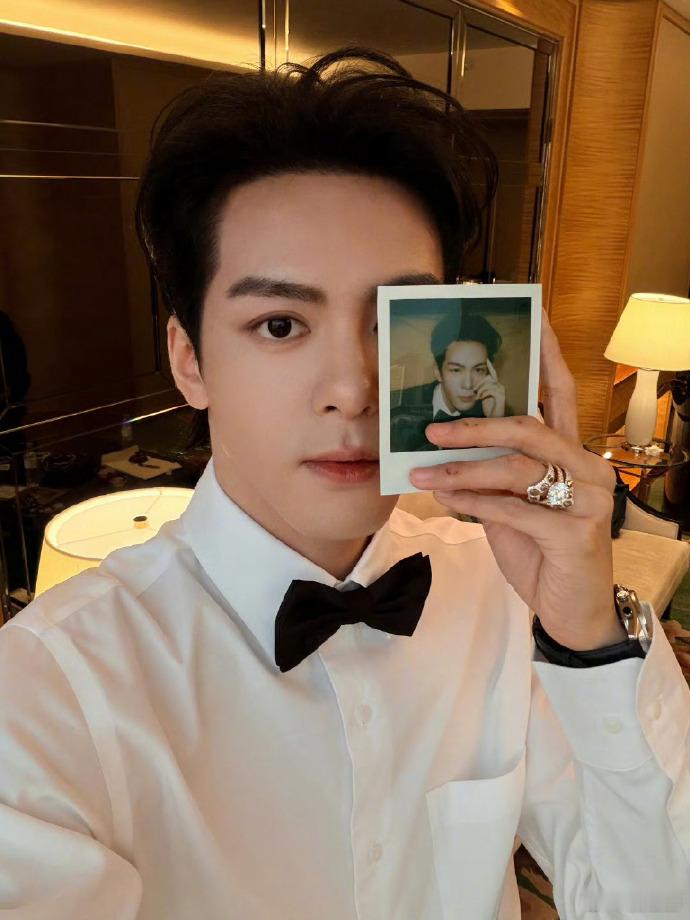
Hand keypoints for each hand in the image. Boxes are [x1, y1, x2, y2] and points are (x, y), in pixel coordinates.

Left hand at [409, 309, 624, 651]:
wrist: (572, 609)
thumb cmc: (540, 549)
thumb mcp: (511, 506)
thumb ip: (488, 477)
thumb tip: (438, 455)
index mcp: (574, 451)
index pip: (560, 392)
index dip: (546, 352)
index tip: (530, 312)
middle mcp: (587, 466)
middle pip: (528, 426)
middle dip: (474, 424)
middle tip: (430, 429)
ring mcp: (587, 498)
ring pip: (515, 468)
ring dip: (460, 470)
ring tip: (421, 472)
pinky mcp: (574, 532)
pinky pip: (512, 509)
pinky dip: (472, 502)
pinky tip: (443, 498)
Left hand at [475, 358, 504, 416]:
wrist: (493, 419)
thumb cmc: (487, 408)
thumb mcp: (482, 396)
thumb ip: (480, 389)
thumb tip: (473, 385)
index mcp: (495, 385)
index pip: (492, 373)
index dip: (490, 366)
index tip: (486, 359)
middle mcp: (500, 386)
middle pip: (489, 377)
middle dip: (480, 382)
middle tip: (474, 390)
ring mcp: (501, 391)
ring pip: (489, 383)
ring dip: (480, 389)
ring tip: (477, 396)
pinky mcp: (501, 396)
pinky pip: (491, 390)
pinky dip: (483, 393)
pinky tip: (480, 398)